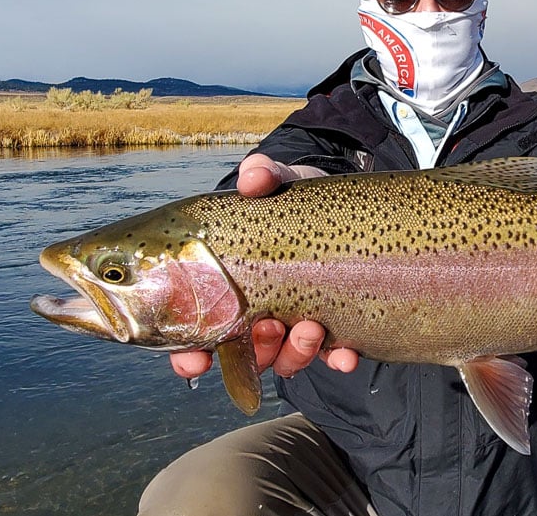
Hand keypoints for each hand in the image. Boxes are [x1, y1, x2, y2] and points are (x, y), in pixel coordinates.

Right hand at [169, 154, 359, 379]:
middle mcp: (257, 317)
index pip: (197, 336)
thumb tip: (253, 179)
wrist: (337, 203)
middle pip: (246, 355)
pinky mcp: (334, 327)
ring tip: (310, 328)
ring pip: (287, 359)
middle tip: (269, 326)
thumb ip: (262, 175)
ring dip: (295, 353)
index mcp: (228, 291)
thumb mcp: (276, 183)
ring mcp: (294, 326)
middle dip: (257, 349)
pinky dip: (339, 360)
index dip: (189, 356)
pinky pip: (333, 355)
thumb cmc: (289, 198)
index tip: (196, 360)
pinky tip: (347, 357)